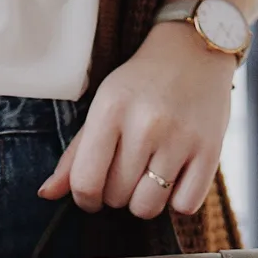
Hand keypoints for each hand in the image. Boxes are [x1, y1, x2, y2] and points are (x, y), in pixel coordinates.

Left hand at [38, 22, 235, 220]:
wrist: (195, 50)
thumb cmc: (142, 85)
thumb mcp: (104, 107)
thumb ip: (76, 154)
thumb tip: (46, 195)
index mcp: (111, 110)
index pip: (86, 182)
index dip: (86, 199)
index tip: (94, 193)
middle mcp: (146, 124)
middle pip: (117, 198)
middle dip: (118, 192)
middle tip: (129, 169)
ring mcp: (181, 138)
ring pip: (148, 207)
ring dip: (145, 200)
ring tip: (151, 175)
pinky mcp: (210, 150)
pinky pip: (184, 206)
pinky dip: (178, 201)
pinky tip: (177, 177)